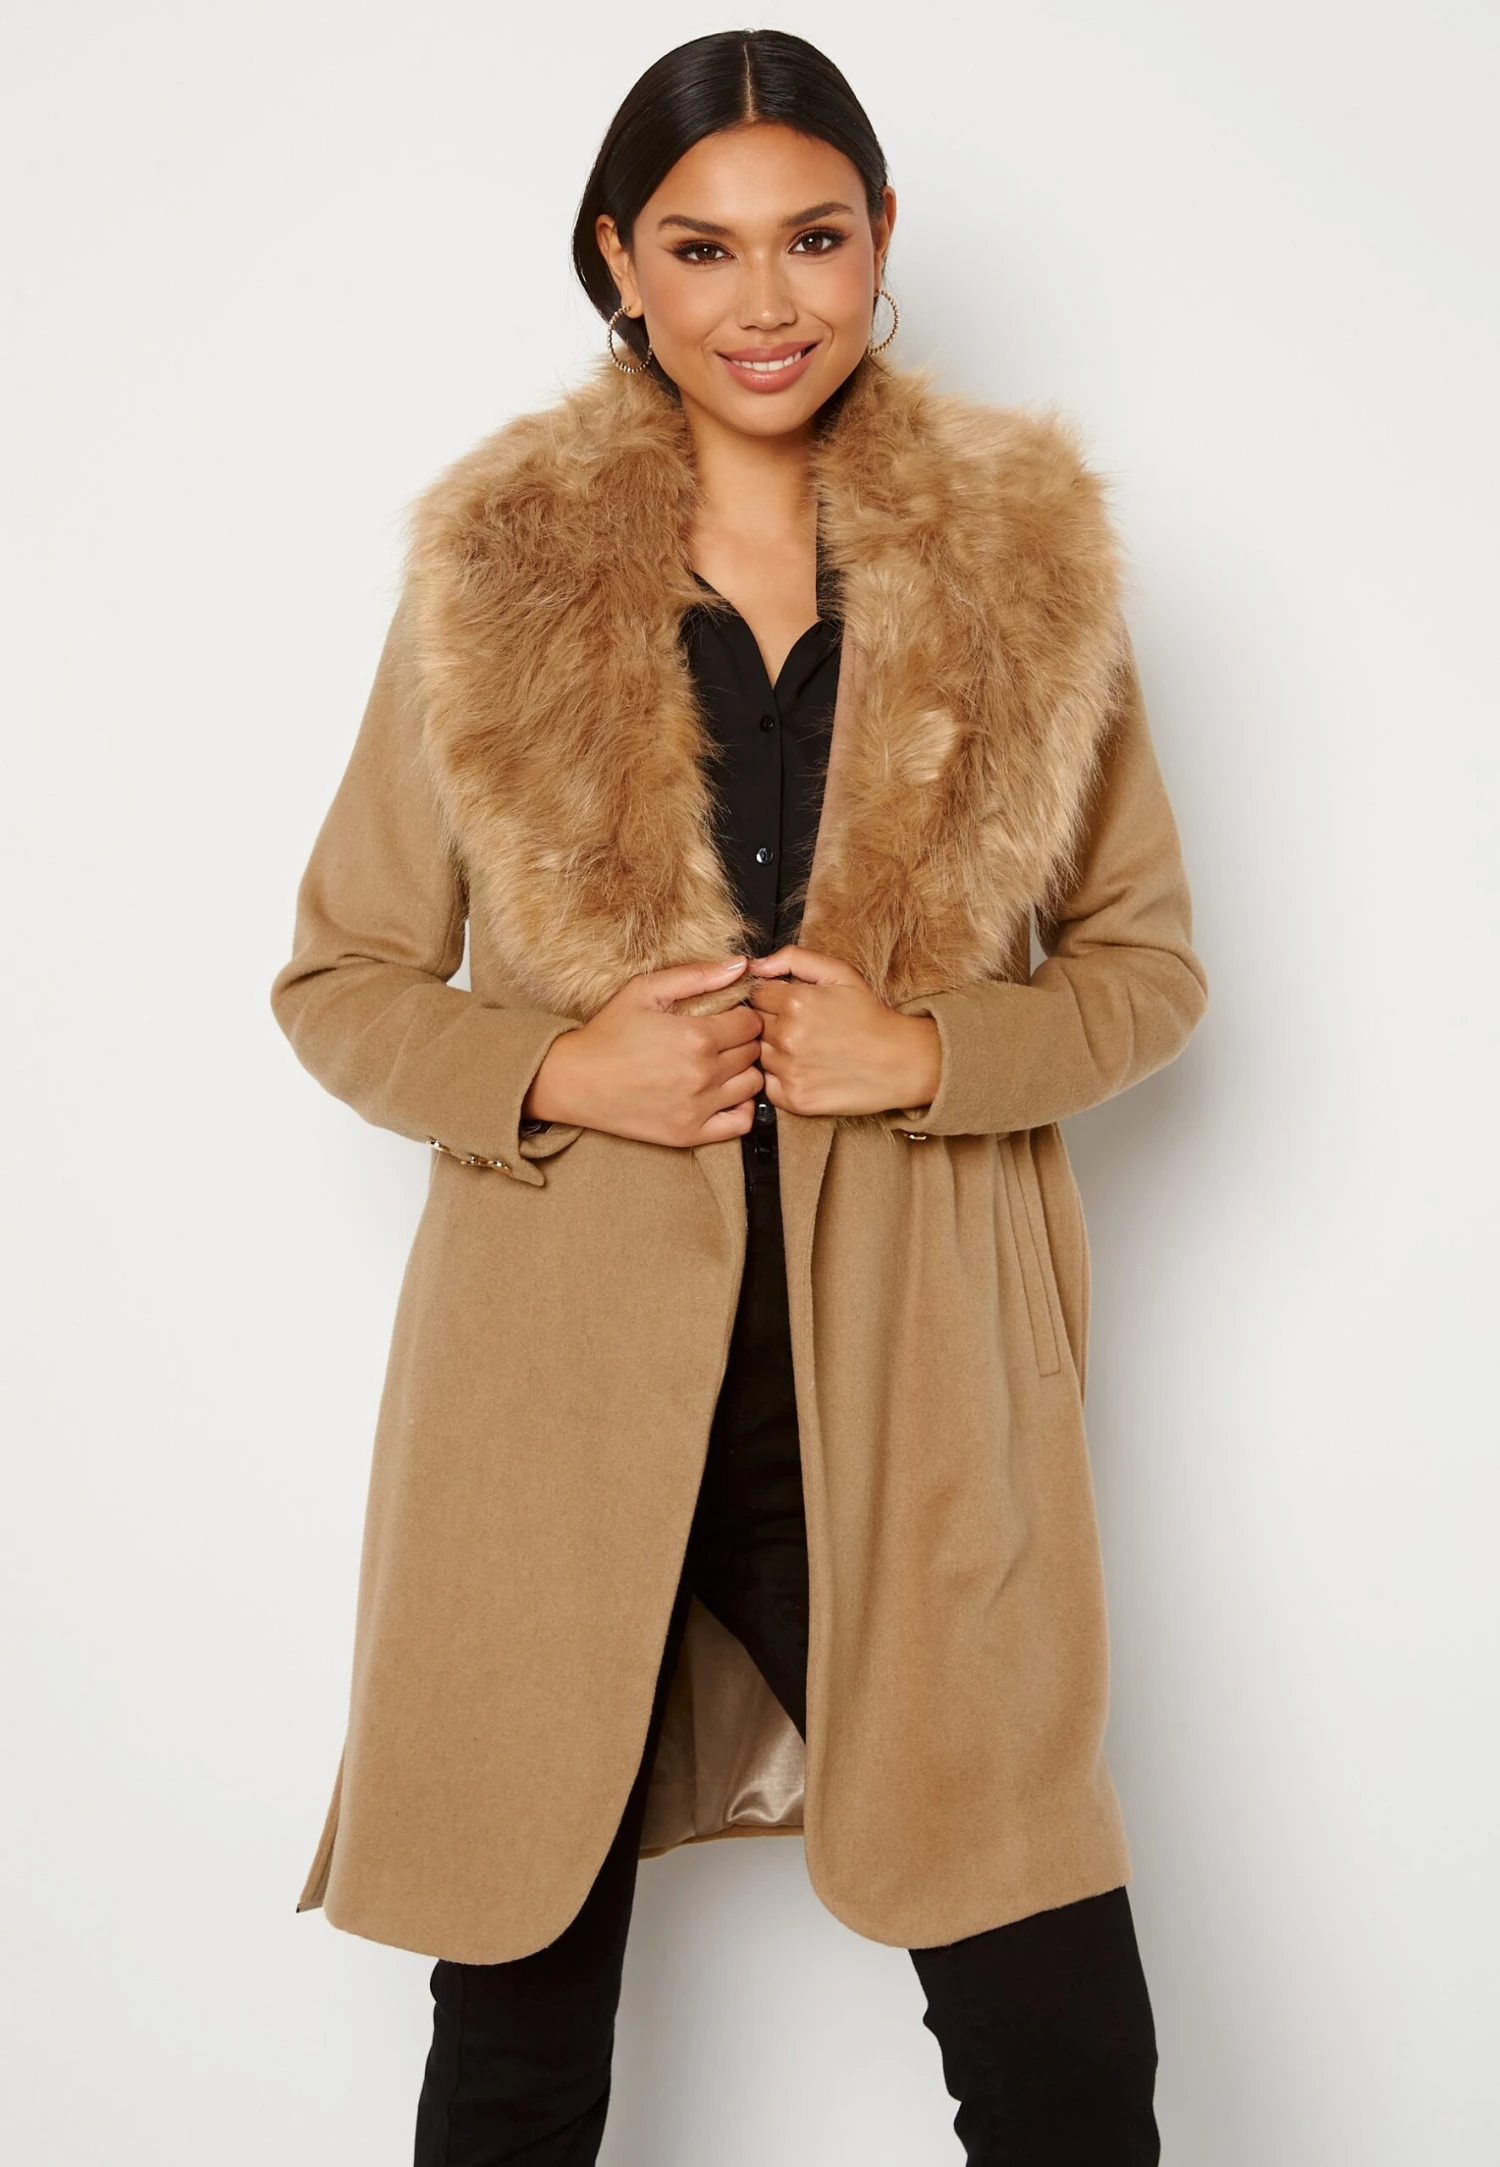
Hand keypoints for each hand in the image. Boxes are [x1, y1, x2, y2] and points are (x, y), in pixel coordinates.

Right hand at [522, 956, 764, 1146]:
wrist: (574, 1081)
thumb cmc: (607, 1033)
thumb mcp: (644, 990)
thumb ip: (696, 976)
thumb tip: (740, 965)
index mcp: (697, 1036)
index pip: (750, 1023)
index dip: (743, 1016)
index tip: (727, 1017)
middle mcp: (703, 1073)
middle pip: (753, 1052)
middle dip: (742, 1041)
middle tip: (721, 1039)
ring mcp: (698, 1107)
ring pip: (753, 1085)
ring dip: (744, 1071)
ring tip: (721, 1064)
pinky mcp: (690, 1134)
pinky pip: (742, 1122)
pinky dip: (742, 1107)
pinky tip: (723, 1094)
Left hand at [745, 946, 940, 1116]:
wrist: (901, 1061)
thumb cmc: (870, 1015)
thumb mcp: (840, 973)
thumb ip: (794, 959)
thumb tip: (753, 965)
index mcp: (795, 1002)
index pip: (755, 995)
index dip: (770, 998)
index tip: (789, 1005)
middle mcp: (787, 1037)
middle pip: (752, 1026)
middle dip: (771, 1023)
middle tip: (801, 1028)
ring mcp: (789, 1070)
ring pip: (758, 1055)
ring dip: (774, 1051)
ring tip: (806, 1049)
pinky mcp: (794, 1099)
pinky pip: (767, 1084)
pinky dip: (779, 1078)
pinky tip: (804, 1069)